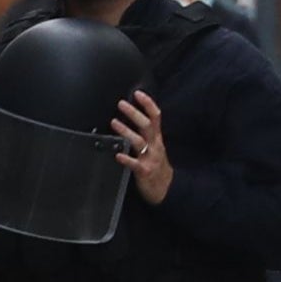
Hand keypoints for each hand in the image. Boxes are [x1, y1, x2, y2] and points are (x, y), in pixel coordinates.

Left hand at [112, 91, 172, 205]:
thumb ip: (146, 133)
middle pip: (147, 126)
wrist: (166, 188)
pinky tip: (117, 154)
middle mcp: (154, 146)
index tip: (138, 93)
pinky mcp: (145, 171)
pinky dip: (126, 159)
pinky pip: (135, 164)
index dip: (148, 104)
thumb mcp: (155, 146)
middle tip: (121, 104)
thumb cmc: (156, 164)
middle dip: (135, 113)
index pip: (155, 117)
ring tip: (114, 122)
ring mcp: (150, 158)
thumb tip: (131, 116)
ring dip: (126, 131)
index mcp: (157, 138)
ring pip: (139, 142)